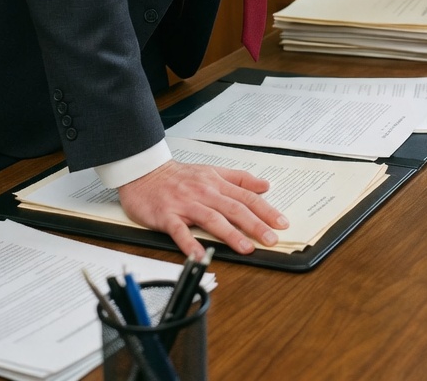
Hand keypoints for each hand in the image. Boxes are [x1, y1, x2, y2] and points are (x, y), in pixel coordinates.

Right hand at [118, 159, 289, 258]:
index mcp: (216, 183)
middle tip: (271, 239)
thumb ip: (239, 179)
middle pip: (234, 208)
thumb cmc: (178, 176)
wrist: (145, 173)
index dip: (266, 210)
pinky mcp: (167, 215)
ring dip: (230, 234)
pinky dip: (190, 244)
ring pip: (212, 219)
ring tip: (246, 248)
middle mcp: (204, 193)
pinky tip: (200, 256)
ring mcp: (185, 204)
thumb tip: (264, 185)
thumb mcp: (212, 171)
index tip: (281, 223)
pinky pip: (179, 231)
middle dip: (255, 224)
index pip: (246, 197)